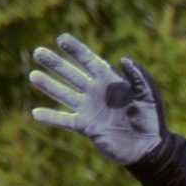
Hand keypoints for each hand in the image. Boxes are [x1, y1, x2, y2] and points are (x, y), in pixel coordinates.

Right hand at [28, 35, 167, 165]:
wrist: (150, 147)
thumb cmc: (152, 119)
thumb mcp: (149, 94)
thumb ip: (138, 76)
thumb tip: (123, 59)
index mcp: (110, 81)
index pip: (90, 61)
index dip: (76, 50)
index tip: (61, 38)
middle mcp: (96, 93)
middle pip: (72, 75)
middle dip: (55, 63)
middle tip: (38, 52)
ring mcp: (90, 109)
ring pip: (65, 94)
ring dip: (49, 85)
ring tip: (33, 76)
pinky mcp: (87, 127)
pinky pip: (65, 120)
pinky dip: (51, 117)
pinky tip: (36, 113)